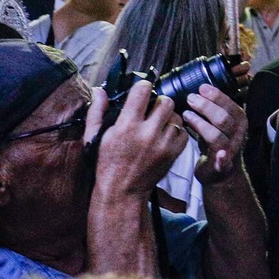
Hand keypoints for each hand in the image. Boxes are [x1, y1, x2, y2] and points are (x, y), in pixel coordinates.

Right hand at [92, 81, 187, 198]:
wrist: (123, 191)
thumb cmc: (106, 162)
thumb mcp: (94, 136)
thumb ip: (97, 111)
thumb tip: (99, 90)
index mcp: (127, 126)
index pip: (143, 91)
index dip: (143, 87)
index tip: (141, 91)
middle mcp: (148, 133)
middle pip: (165, 101)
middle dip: (158, 102)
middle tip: (151, 110)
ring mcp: (164, 143)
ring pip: (177, 115)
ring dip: (168, 117)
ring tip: (157, 124)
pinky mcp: (174, 153)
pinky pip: (183, 131)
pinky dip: (176, 131)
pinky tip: (164, 136)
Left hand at [185, 84, 248, 185]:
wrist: (222, 172)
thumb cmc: (214, 141)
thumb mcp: (217, 121)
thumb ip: (212, 107)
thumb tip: (197, 86)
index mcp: (238, 120)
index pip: (230, 104)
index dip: (216, 95)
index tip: (201, 87)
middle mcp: (238, 133)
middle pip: (223, 118)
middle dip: (206, 107)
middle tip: (190, 98)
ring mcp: (231, 149)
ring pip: (217, 136)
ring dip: (200, 124)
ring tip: (186, 115)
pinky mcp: (223, 165)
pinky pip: (224, 162)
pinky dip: (222, 159)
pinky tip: (219, 155)